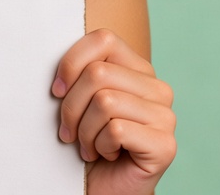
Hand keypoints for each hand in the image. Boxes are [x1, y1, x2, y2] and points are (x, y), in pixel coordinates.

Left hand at [53, 29, 175, 194]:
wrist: (105, 187)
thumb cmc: (89, 138)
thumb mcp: (82, 95)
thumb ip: (81, 68)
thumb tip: (54, 46)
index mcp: (139, 69)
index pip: (103, 39)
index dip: (72, 62)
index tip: (57, 90)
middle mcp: (158, 89)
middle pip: (98, 73)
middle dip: (72, 105)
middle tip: (69, 130)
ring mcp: (166, 117)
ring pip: (105, 101)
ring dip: (84, 130)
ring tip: (87, 144)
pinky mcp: (165, 145)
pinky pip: (116, 130)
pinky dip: (99, 145)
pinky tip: (105, 155)